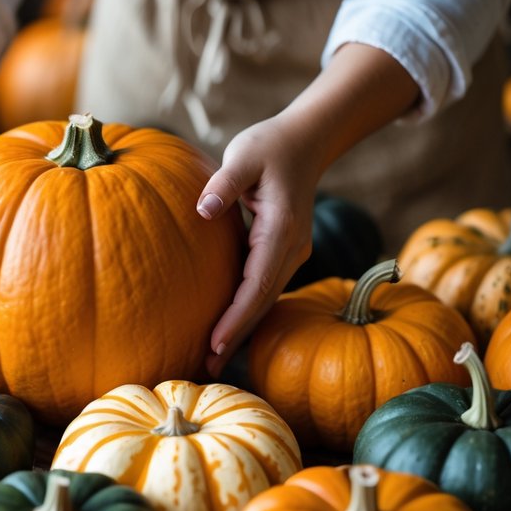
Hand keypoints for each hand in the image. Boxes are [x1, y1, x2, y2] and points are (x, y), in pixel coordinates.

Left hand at [195, 114, 322, 376]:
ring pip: (266, 299)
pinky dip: (246, 310)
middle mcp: (291, 248)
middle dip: (236, 336)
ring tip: (212, 359)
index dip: (236, 316)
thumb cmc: (270, 146)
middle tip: (207, 368)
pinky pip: (264, 287)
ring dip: (241, 328)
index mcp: (281, 230)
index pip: (257, 283)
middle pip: (263, 301)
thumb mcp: (244, 156)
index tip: (214, 342)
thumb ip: (224, 183)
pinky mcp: (283, 252)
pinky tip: (226, 328)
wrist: (306, 141)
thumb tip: (203, 209)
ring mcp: (291, 252)